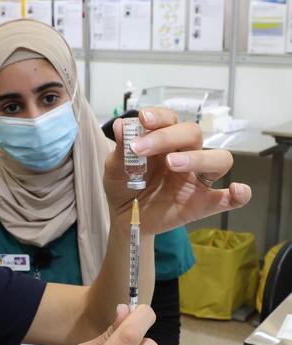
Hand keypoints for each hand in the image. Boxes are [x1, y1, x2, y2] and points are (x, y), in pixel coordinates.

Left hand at [104, 108, 250, 234]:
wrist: (124, 217)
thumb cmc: (123, 186)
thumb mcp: (115, 168)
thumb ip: (121, 149)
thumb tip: (121, 126)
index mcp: (164, 142)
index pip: (170, 120)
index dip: (159, 117)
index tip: (142, 120)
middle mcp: (185, 154)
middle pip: (193, 133)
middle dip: (167, 137)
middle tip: (141, 150)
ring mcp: (196, 179)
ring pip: (218, 159)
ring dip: (199, 158)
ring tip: (172, 164)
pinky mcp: (202, 203)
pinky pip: (228, 199)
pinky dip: (239, 194)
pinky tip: (237, 190)